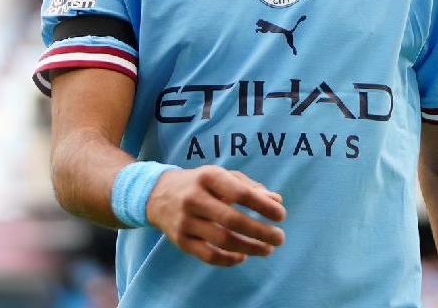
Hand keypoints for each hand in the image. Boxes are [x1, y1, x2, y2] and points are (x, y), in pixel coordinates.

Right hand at [146, 166, 285, 266]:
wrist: (156, 194)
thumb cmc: (199, 184)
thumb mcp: (221, 177)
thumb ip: (250, 187)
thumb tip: (276, 201)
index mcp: (207, 177)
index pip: (240, 193)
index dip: (264, 206)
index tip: (281, 215)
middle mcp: (194, 198)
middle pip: (233, 220)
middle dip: (261, 232)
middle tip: (280, 238)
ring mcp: (185, 221)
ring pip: (223, 240)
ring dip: (251, 248)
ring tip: (267, 249)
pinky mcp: (181, 240)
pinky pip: (209, 256)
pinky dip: (230, 260)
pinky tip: (243, 256)